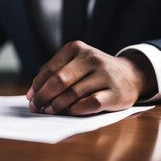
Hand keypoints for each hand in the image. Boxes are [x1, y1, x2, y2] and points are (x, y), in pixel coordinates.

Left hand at [26, 41, 156, 115]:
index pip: (50, 69)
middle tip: (35, 107)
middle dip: (43, 96)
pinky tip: (71, 112)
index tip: (30, 98)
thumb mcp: (76, 63)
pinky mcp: (116, 92)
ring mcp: (105, 74)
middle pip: (59, 80)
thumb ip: (56, 73)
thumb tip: (33, 93)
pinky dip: (77, 109)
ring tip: (50, 111)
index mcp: (77, 48)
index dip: (37, 85)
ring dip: (58, 105)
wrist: (130, 74)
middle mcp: (91, 58)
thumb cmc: (94, 71)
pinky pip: (91, 104)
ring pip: (74, 93)